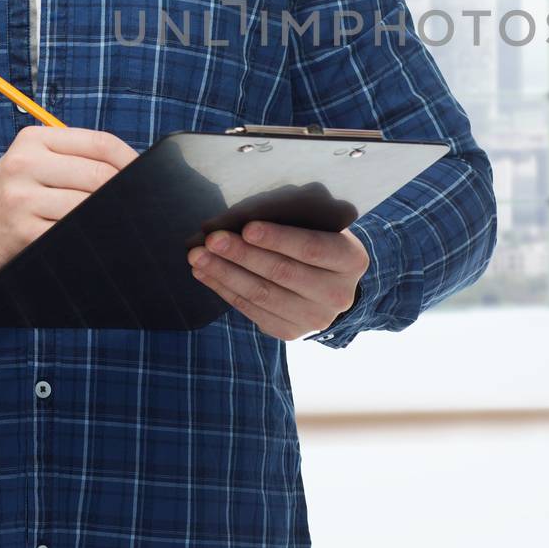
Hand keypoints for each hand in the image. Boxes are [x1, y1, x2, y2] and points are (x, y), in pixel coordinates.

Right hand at [0, 124, 138, 306]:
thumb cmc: (12, 200)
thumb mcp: (31, 166)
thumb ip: (74, 160)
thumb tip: (134, 169)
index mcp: (32, 140)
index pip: (99, 143)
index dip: (130, 160)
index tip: (148, 176)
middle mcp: (24, 164)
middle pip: (100, 175)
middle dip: (127, 192)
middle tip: (143, 206)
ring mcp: (21, 198)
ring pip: (90, 205)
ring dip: (113, 217)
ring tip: (124, 224)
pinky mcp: (23, 231)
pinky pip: (74, 231)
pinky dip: (93, 237)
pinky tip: (100, 240)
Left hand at [187, 222, 368, 340]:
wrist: (333, 282)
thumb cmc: (320, 238)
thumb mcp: (322, 224)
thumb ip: (296, 217)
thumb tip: (244, 215)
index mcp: (350, 259)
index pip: (311, 248)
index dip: (278, 239)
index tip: (246, 227)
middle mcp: (337, 294)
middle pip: (282, 273)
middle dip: (242, 254)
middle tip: (212, 239)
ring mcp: (315, 318)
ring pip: (262, 294)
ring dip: (225, 273)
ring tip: (198, 256)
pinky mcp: (291, 332)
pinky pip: (252, 310)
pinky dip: (225, 290)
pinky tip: (205, 273)